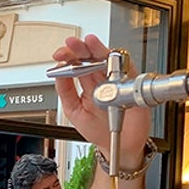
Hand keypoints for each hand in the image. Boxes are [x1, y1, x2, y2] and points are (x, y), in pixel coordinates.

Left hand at [52, 34, 151, 167]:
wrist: (119, 146)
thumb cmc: (99, 130)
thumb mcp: (74, 113)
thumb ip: (66, 93)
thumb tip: (57, 75)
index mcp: (86, 83)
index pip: (76, 63)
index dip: (68, 56)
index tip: (60, 55)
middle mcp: (101, 79)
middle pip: (91, 56)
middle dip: (81, 48)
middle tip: (72, 44)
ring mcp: (115, 80)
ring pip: (108, 58)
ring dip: (98, 49)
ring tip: (89, 42)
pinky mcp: (131, 84)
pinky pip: (127, 68)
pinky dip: (119, 62)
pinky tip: (109, 57)